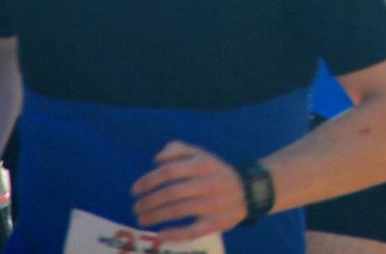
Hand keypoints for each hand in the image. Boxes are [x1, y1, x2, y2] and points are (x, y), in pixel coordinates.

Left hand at [130, 141, 244, 240]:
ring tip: (141, 219)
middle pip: (172, 192)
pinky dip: (175, 234)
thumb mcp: (202, 154)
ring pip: (179, 211)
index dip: (149, 180)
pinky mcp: (216, 223)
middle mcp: (208, 183)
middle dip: (149, 201)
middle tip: (136, 207)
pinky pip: (192, 231)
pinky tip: (160, 235)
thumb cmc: (216, 172)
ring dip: (155, 216)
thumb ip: (178, 149)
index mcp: (203, 164)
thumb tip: (157, 159)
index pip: (170, 171)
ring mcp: (213, 204)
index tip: (135, 190)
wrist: (250, 191)